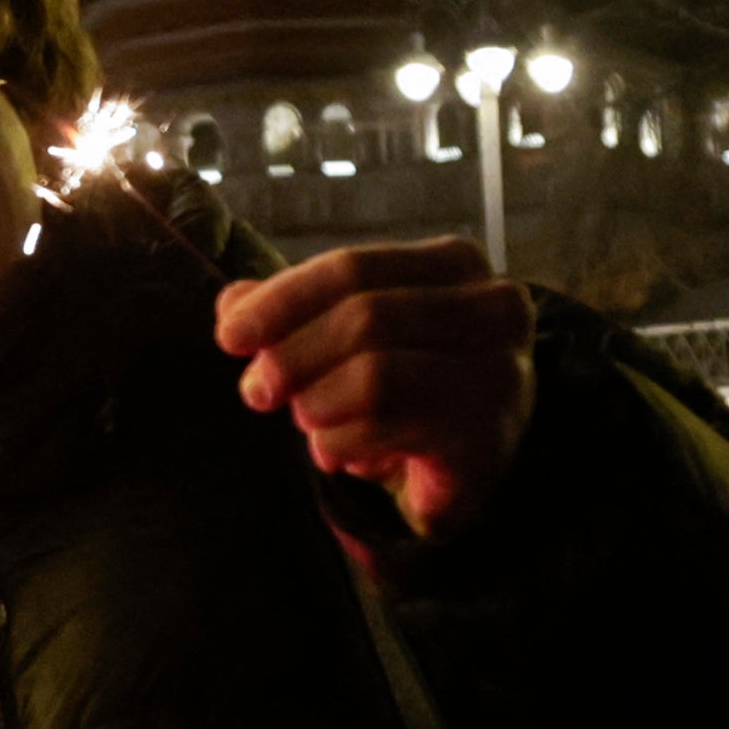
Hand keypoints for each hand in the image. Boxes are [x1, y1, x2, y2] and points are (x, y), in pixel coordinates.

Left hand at [213, 240, 533, 537]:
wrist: (466, 464)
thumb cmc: (403, 384)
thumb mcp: (343, 336)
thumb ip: (291, 313)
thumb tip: (231, 303)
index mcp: (455, 264)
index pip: (351, 268)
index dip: (280, 301)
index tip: (228, 336)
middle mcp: (492, 308)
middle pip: (363, 317)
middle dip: (291, 357)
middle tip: (255, 392)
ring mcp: (499, 371)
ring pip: (374, 375)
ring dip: (316, 404)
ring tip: (308, 420)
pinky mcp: (486, 435)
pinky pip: (386, 429)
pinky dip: (339, 443)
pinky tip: (338, 453)